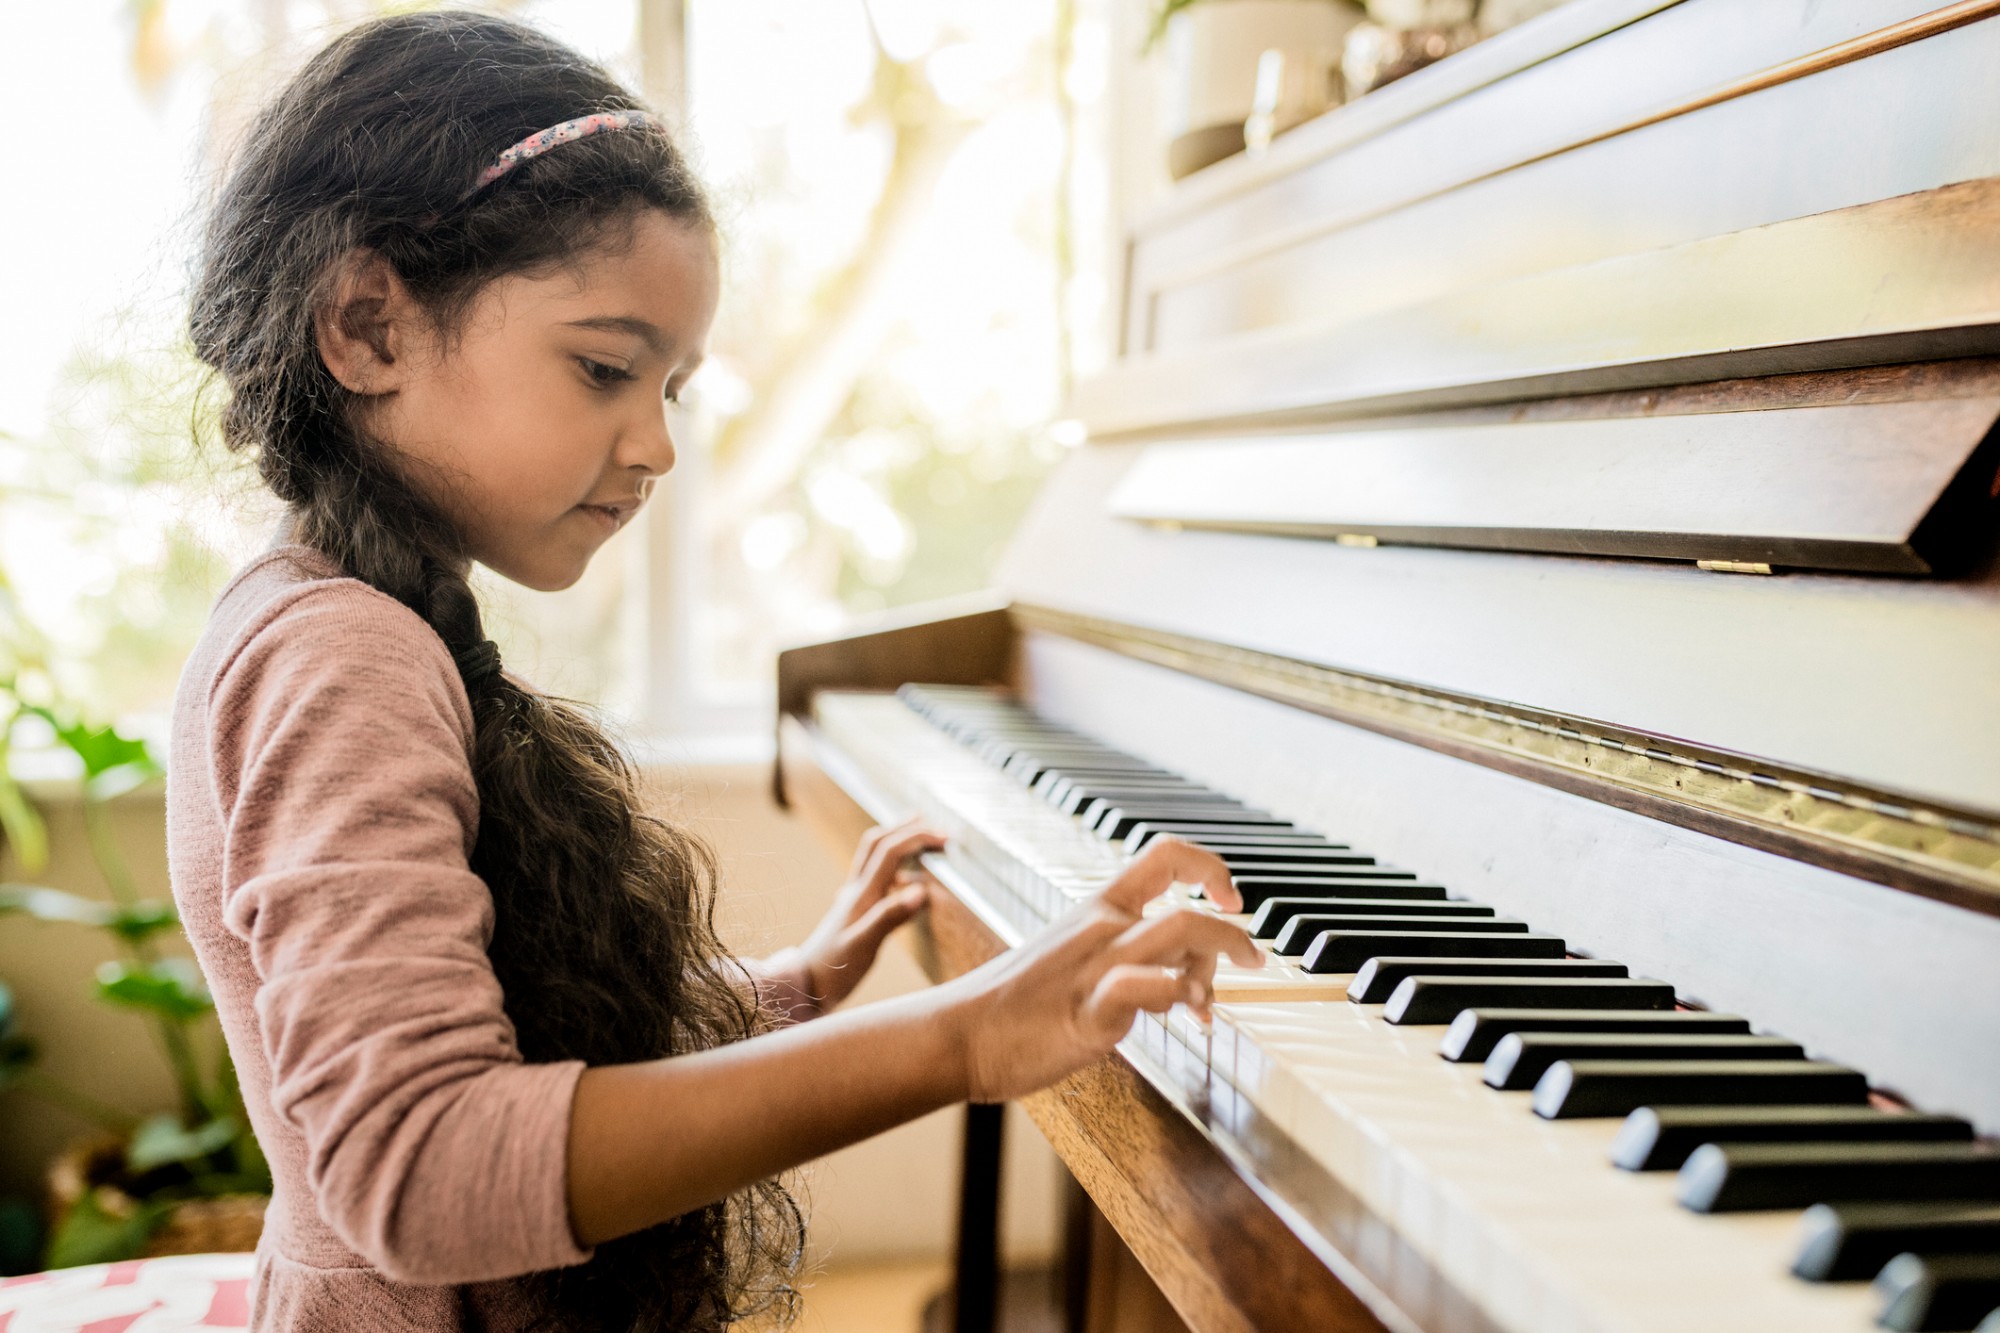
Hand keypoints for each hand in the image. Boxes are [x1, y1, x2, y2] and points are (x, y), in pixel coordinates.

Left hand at [795, 818, 945, 1011]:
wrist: (806, 987)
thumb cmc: (834, 970)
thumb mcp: (864, 946)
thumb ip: (890, 917)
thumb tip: (922, 890)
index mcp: (861, 894)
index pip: (890, 851)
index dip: (917, 837)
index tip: (944, 838)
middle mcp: (856, 890)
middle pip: (878, 843)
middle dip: (905, 828)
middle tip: (933, 824)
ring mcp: (854, 900)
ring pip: (875, 858)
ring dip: (897, 841)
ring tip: (920, 838)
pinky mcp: (855, 912)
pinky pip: (876, 879)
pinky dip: (894, 868)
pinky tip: (905, 880)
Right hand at [945, 839, 1260, 1102]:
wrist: (960, 1034)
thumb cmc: (1014, 1005)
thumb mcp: (1072, 961)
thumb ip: (1125, 959)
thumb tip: (1178, 976)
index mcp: (1096, 909)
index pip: (1164, 856)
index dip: (1209, 869)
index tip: (1229, 899)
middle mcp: (1100, 929)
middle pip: (1185, 905)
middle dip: (1234, 933)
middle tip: (1252, 961)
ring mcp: (1095, 968)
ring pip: (1177, 933)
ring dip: (1217, 961)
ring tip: (1215, 1001)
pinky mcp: (1088, 1012)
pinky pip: (1141, 985)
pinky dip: (1176, 994)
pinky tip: (1186, 1015)